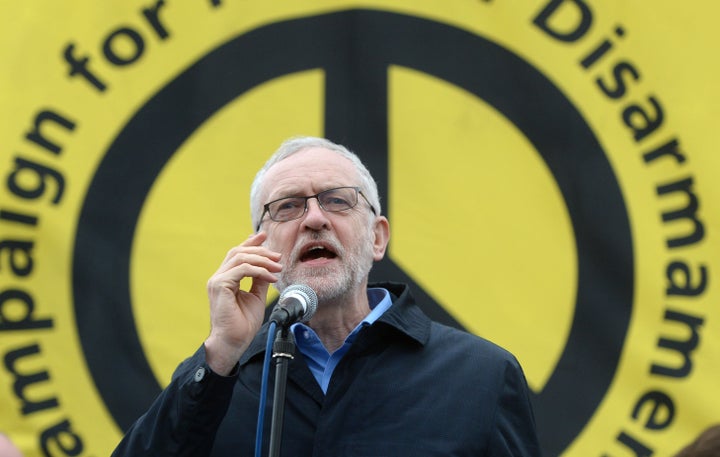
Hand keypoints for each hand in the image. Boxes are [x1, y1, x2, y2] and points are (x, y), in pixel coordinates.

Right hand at [204, 232, 281, 374]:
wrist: (233, 342)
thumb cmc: (243, 325)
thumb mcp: (256, 297)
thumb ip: (260, 281)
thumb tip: (269, 267)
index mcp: (225, 279)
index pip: (236, 254)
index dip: (250, 243)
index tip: (263, 235)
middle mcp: (218, 277)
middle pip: (239, 252)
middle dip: (261, 250)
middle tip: (278, 256)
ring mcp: (217, 280)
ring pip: (240, 258)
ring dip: (263, 260)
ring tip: (278, 267)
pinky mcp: (220, 285)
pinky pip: (242, 269)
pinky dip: (259, 270)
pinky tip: (271, 276)